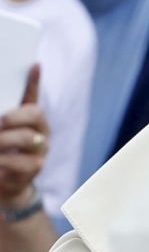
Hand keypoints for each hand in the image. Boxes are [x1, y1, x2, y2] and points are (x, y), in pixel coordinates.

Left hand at [0, 66, 48, 208]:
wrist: (6, 185)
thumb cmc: (4, 153)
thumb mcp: (4, 132)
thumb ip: (7, 114)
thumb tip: (17, 88)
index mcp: (33, 120)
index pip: (34, 97)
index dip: (35, 82)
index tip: (35, 65)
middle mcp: (41, 132)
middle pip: (35, 114)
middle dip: (12, 117)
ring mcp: (40, 150)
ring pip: (26, 138)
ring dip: (3, 141)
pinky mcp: (35, 168)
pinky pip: (17, 161)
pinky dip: (2, 160)